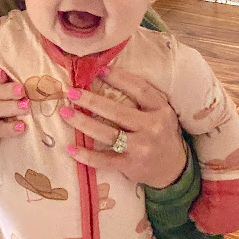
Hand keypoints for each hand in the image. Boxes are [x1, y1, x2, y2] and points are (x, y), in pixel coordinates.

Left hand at [62, 66, 187, 188]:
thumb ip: (142, 96)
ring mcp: (142, 148)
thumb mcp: (160, 111)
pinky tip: (70, 148)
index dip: (119, 78)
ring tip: (65, 113)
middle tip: (71, 93)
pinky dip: (87, 155)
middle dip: (91, 101)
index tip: (98, 70)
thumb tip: (107, 73)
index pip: (139, 89)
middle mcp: (152, 128)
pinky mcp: (131, 166)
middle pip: (117, 112)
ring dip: (83, 123)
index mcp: (160, 109)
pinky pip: (104, 160)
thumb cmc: (160, 132)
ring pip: (107, 134)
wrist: (174, 168)